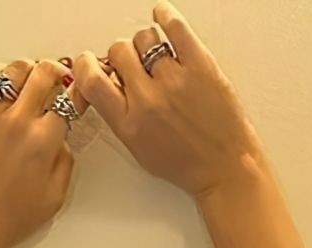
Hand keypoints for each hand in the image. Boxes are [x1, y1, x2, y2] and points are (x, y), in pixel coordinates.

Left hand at [0, 58, 90, 247]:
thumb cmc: (9, 220)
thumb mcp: (54, 198)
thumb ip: (65, 163)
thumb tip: (63, 139)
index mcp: (44, 142)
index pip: (69, 99)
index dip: (78, 92)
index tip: (78, 92)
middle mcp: (18, 123)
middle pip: (44, 73)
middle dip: (56, 72)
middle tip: (58, 78)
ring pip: (15, 70)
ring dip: (29, 70)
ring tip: (31, 79)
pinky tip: (4, 83)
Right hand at [74, 2, 265, 199]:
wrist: (225, 167)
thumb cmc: (187, 164)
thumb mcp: (140, 150)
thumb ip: (120, 117)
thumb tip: (110, 86)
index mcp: (129, 123)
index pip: (92, 81)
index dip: (86, 65)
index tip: (89, 61)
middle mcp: (148, 100)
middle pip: (119, 51)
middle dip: (123, 54)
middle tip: (133, 63)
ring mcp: (174, 80)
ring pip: (145, 37)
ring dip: (147, 43)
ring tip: (157, 55)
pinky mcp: (200, 66)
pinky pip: (176, 28)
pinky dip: (166, 15)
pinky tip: (162, 15)